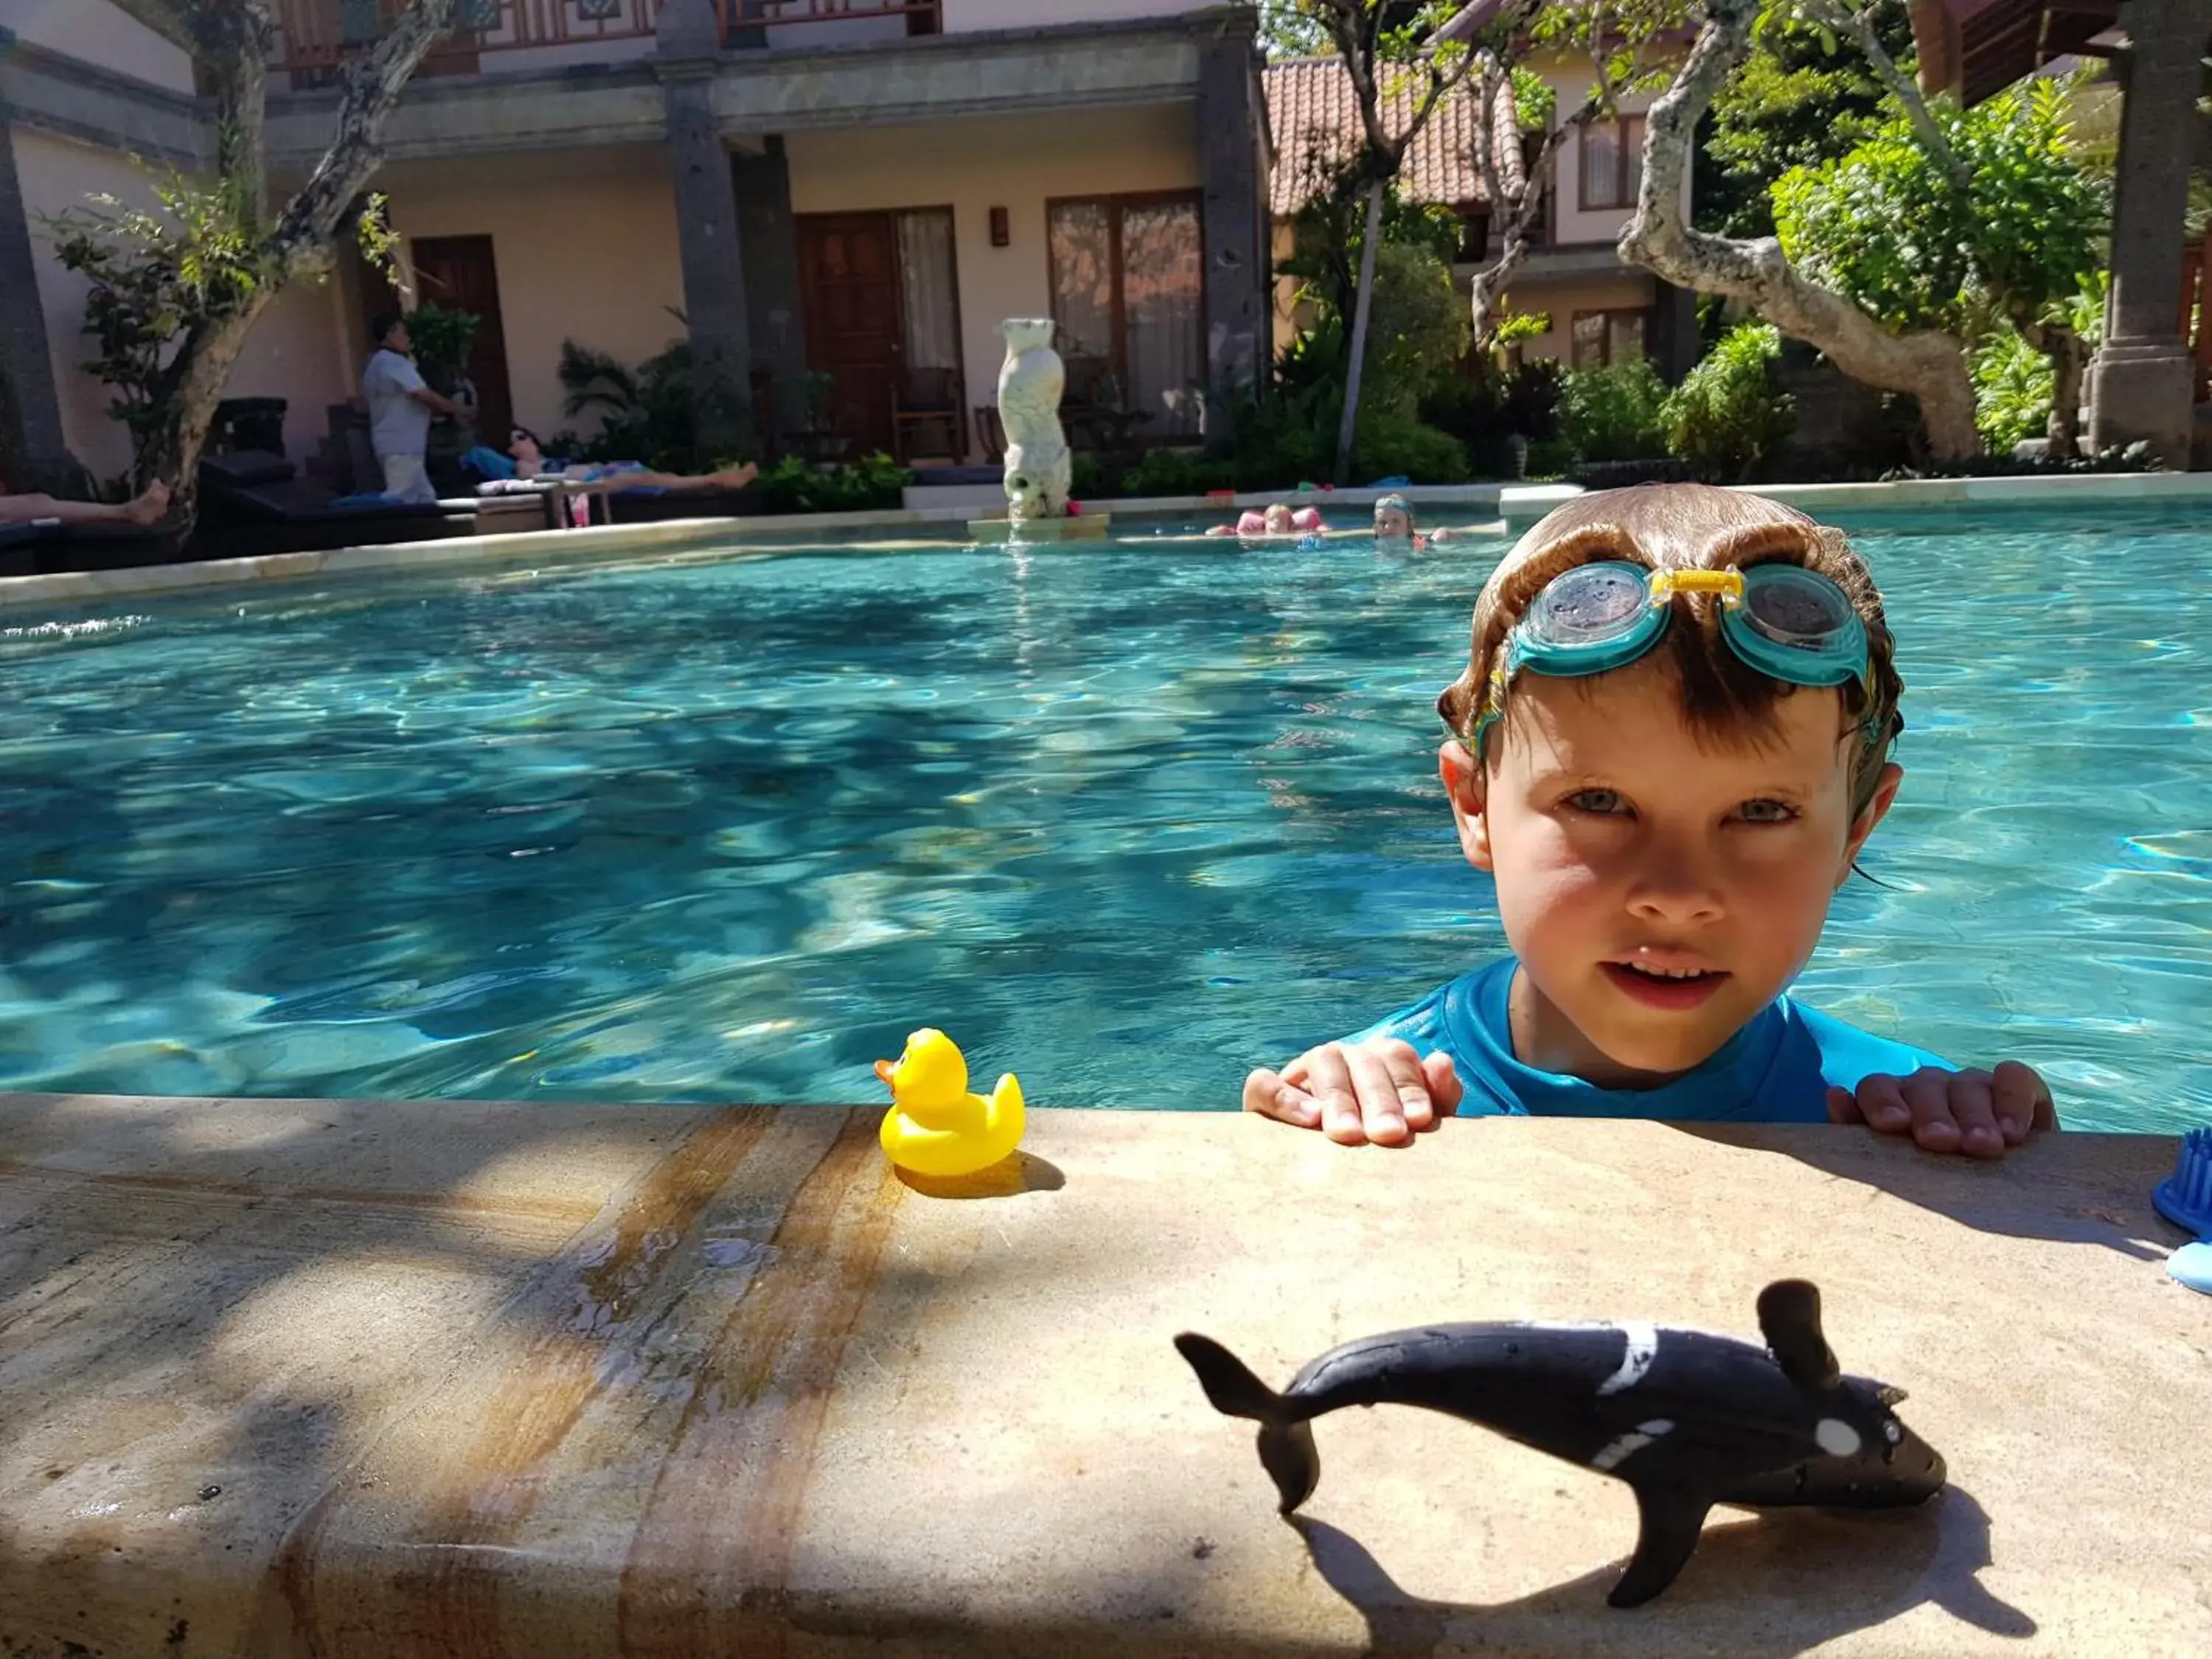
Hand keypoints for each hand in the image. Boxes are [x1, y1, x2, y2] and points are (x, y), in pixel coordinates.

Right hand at [1243, 1038, 1463, 1146]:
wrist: (1318, 1177)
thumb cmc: (1380, 1150)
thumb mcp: (1412, 1127)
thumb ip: (1437, 1098)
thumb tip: (1443, 1061)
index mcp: (1379, 1061)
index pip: (1397, 1057)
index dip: (1410, 1086)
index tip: (1419, 1120)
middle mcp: (1342, 1057)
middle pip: (1363, 1060)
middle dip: (1379, 1098)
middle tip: (1389, 1134)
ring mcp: (1302, 1071)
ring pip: (1322, 1062)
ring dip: (1339, 1097)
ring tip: (1349, 1134)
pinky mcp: (1264, 1094)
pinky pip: (1265, 1083)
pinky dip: (1284, 1097)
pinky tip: (1308, 1119)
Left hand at [1826, 1061, 2055, 1158]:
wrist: (1999, 1191)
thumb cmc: (1930, 1180)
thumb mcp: (1894, 1166)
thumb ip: (1858, 1137)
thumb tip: (1835, 1097)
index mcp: (1894, 1101)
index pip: (1877, 1088)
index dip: (1882, 1103)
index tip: (1894, 1127)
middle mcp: (1931, 1086)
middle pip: (1924, 1088)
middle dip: (1933, 1115)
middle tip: (1942, 1142)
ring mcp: (1973, 1084)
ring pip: (1968, 1086)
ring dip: (1975, 1118)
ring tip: (1983, 1147)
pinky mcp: (2019, 1088)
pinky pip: (2015, 1079)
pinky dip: (2013, 1101)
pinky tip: (2015, 1133)